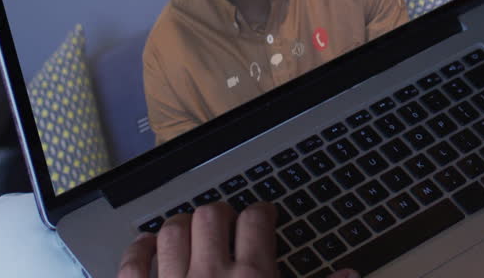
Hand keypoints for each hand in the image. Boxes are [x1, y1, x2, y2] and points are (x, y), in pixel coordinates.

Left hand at [117, 201, 357, 277]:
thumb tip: (350, 276)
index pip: (257, 220)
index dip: (262, 212)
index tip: (263, 215)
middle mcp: (211, 276)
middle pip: (212, 216)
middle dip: (221, 214)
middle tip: (227, 222)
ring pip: (172, 232)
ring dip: (181, 226)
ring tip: (191, 230)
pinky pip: (132, 265)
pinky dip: (138, 251)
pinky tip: (147, 249)